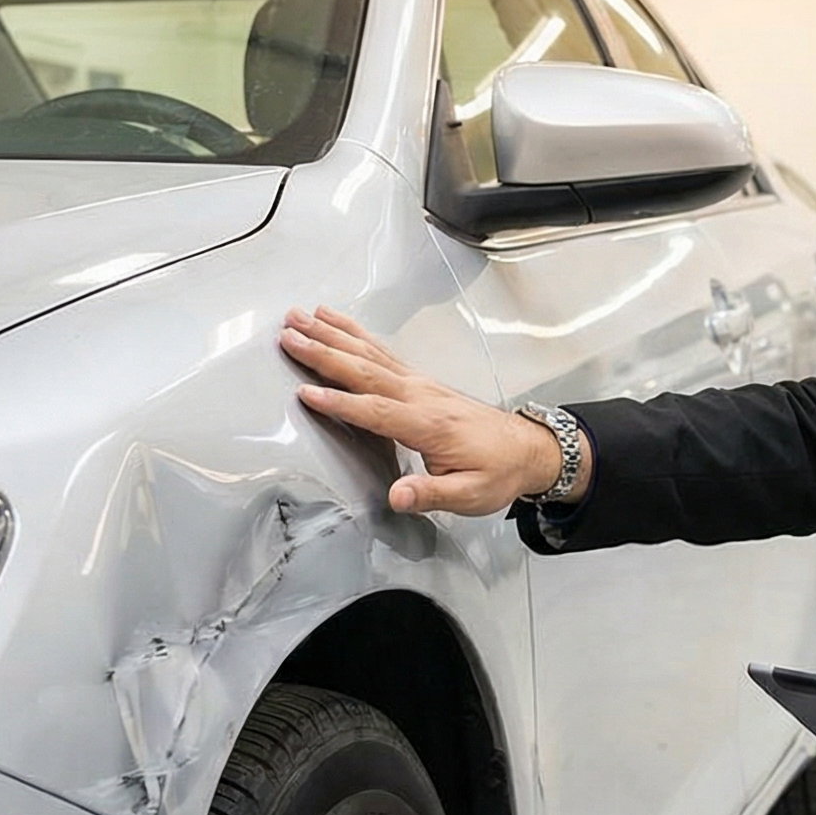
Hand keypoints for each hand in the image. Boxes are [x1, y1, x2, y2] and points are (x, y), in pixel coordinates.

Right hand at [279, 305, 585, 514]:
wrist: (527, 450)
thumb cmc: (497, 473)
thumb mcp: (469, 495)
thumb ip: (430, 493)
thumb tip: (397, 497)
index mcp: (428, 424)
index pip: (376, 411)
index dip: (341, 403)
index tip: (306, 393)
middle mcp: (420, 395)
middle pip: (365, 370)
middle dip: (324, 353)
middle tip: (288, 335)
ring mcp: (419, 383)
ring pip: (369, 353)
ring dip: (333, 335)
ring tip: (300, 317)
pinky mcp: (419, 381)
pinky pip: (381, 351)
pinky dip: (355, 334)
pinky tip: (335, 322)